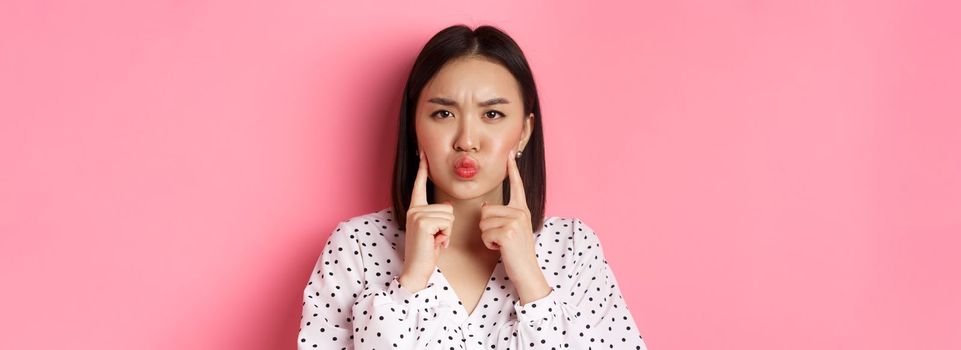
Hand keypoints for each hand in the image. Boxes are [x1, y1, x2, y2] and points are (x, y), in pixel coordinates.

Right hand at [400, 150, 453, 290]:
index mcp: (415, 209)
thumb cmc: (427, 252)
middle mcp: (414, 209)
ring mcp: (417, 214)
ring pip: (449, 215)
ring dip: (447, 232)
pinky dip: (445, 235)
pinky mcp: (422, 222)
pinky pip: (447, 223)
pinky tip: (435, 243)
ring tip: (435, 241)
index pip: (419, 185)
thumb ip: (438, 216)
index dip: (422, 169)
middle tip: (435, 238)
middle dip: (448, 226)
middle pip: (447, 207)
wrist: (416, 270)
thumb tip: (447, 205)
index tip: (422, 152)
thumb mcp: (434, 231)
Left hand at [479, 149, 550, 303]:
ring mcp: (515, 221)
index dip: (513, 169)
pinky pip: (485, 232)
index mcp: (522, 209)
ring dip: (487, 236)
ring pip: (483, 221)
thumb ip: (503, 216)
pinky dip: (488, 244)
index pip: (516, 185)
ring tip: (501, 244)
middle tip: (501, 239)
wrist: (527, 272)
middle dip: (486, 227)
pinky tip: (500, 249)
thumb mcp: (512, 230)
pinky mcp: (508, 232)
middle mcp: (520, 212)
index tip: (511, 152)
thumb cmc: (516, 253)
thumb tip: (485, 208)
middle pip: (486, 210)